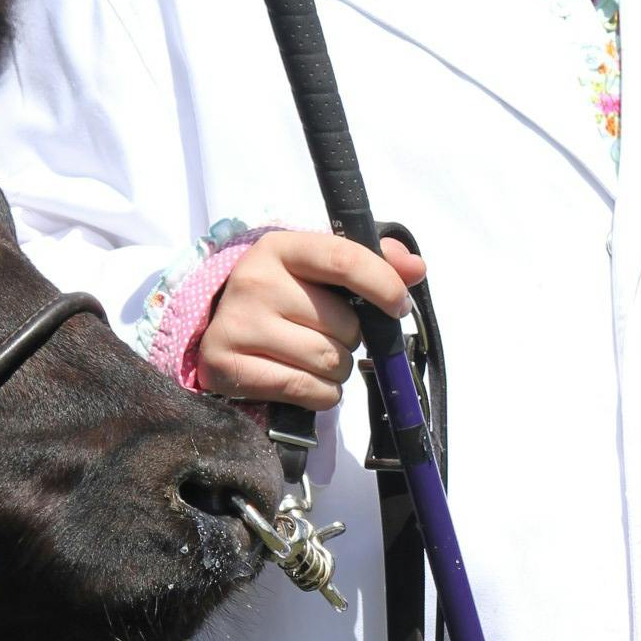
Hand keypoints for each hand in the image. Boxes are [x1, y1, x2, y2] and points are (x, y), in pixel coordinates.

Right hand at [196, 229, 427, 409]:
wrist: (223, 325)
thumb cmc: (288, 293)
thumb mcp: (322, 269)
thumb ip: (374, 260)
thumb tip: (416, 268)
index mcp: (281, 247)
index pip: (344, 260)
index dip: (383, 285)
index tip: (398, 306)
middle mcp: (254, 281)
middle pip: (343, 324)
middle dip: (352, 338)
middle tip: (331, 335)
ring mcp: (237, 324)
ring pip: (328, 361)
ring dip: (338, 370)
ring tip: (317, 357)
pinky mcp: (226, 366)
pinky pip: (306, 390)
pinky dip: (321, 393)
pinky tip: (306, 380)